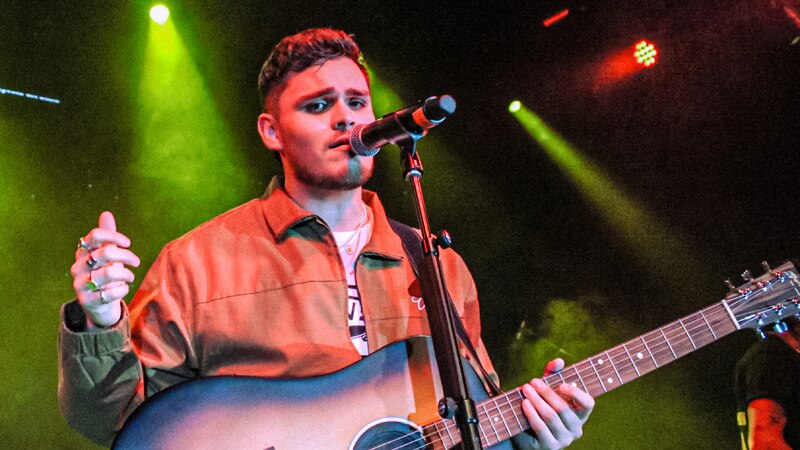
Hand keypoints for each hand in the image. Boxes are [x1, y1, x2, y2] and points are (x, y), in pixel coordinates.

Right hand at [70, 211, 139, 328]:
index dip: (113, 236)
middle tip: (137, 262)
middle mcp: (77, 267)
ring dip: (126, 274)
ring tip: (130, 276)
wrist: (100, 306)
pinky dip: (122, 289)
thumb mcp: (108, 256)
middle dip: (126, 256)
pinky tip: (123, 289)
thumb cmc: (105, 276)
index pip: (94, 236)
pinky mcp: (87, 301)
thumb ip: (107, 237)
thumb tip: (106, 213)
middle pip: (105, 253)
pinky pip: (111, 292)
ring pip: (109, 273)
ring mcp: (80, 284)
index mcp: (82, 253)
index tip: (128, 243)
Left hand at [519, 358, 593, 448]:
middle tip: (532, 381)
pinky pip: (541, 428)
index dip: (577, 394)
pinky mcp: (550, 446)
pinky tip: (524, 404)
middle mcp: (576, 429)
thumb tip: (558, 361)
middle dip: (547, 393)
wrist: (525, 433)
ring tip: (526, 390)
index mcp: (580, 414)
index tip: (562, 384)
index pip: (588, 404)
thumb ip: (552, 373)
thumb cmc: (541, 406)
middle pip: (563, 408)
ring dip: (537, 401)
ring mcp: (564, 440)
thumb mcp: (547, 389)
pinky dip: (532, 414)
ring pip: (551, 417)